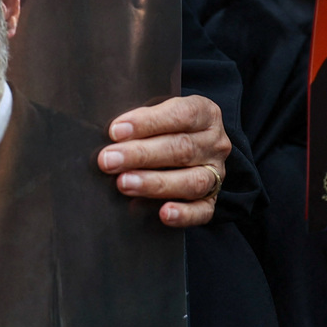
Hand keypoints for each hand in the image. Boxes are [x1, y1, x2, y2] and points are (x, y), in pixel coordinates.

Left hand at [99, 95, 230, 226]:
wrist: (187, 148)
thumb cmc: (165, 128)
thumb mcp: (159, 112)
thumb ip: (142, 120)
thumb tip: (114, 134)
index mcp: (205, 114)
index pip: (181, 115)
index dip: (148, 123)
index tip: (117, 131)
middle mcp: (215, 144)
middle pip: (182, 149)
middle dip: (141, 155)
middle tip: (109, 160)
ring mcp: (216, 174)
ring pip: (192, 181)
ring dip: (155, 183)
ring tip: (124, 183)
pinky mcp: (212, 201)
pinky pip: (202, 211)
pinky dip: (183, 214)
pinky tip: (163, 214)